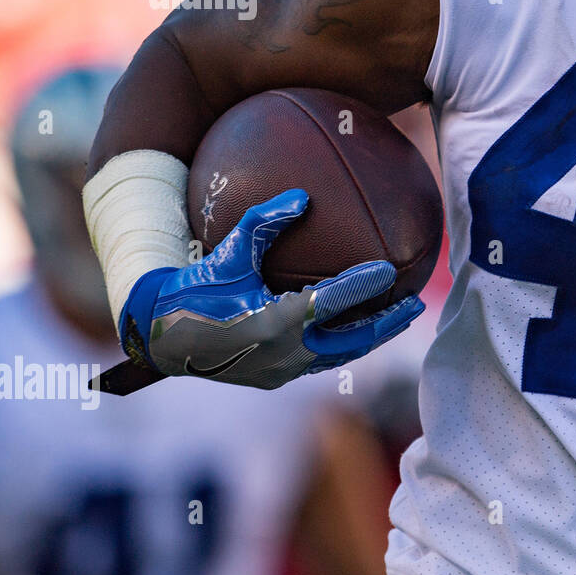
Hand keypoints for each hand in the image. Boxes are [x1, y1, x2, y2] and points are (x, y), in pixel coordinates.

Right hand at [117, 189, 424, 388]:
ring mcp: (282, 370)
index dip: (363, 286)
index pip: (330, 302)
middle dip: (387, 322)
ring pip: (340, 355)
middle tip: (416, 303)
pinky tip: (353, 328)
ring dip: (370, 336)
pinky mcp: (276, 378)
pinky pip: (321, 360)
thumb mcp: (227, 252)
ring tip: (396, 318)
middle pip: (351, 340)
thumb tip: (303, 195)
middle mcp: (284, 352)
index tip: (389, 270)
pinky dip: (343, 344)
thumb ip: (264, 221)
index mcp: (274, 322)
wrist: (159, 336)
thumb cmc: (193, 287)